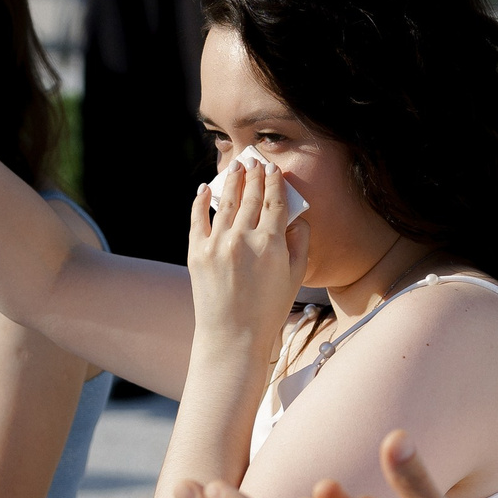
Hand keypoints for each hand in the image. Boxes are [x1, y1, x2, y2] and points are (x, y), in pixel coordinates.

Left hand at [186, 155, 307, 354]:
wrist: (232, 336)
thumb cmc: (268, 310)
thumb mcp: (294, 277)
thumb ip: (300, 243)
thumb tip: (297, 219)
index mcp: (271, 243)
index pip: (275, 201)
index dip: (275, 183)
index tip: (274, 171)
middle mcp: (243, 238)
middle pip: (251, 196)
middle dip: (254, 175)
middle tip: (255, 161)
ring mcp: (218, 244)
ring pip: (226, 202)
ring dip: (233, 181)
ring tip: (236, 166)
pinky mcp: (197, 252)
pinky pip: (198, 218)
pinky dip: (201, 201)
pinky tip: (205, 188)